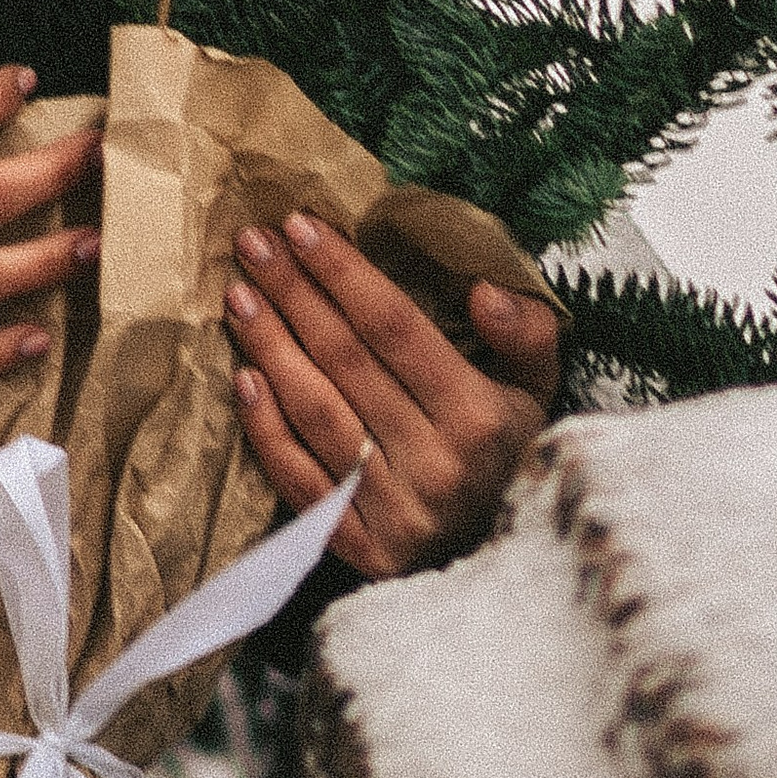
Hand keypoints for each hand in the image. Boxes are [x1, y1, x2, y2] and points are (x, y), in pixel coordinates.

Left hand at [226, 213, 558, 578]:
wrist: (511, 552)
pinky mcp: (364, 553)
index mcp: (479, 417)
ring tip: (239, 297)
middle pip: (345, 360)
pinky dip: (266, 429)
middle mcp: (437, 466)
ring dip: (269, 348)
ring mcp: (396, 513)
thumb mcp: (538, 387)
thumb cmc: (511, 451)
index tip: (299, 225)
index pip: (394, 327)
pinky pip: (301, 481)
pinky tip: (243, 379)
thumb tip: (482, 291)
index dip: (342, 272)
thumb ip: (525, 332)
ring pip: (316, 414)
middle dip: (293, 293)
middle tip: (253, 245)